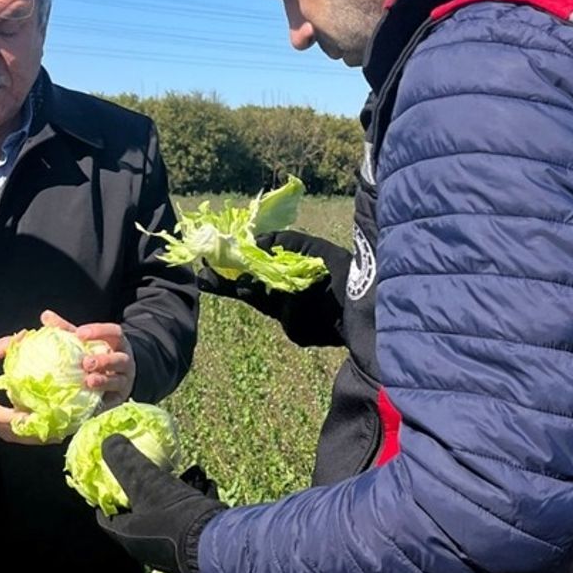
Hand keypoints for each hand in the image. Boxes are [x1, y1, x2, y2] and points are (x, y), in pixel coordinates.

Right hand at [0, 336, 43, 444]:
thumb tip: (24, 335)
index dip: (20, 420)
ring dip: (27, 438)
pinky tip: (33, 429)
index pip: (1, 416)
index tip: (40, 419)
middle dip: (32, 435)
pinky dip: (17, 433)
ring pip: (6, 437)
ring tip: (51, 435)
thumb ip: (1, 347)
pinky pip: (1, 433)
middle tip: (56, 433)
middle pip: (9, 434)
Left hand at [40, 310, 133, 409]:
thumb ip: (67, 329)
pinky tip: (92, 403)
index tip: (79, 334)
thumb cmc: (95, 354)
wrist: (115, 377)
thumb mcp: (84, 341)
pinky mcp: (120, 398)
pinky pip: (113, 401)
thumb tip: (46, 315)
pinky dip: (103, 402)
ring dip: (104, 380)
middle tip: (86, 362)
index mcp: (117, 343)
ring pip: (118, 380)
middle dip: (104, 360)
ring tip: (89, 381)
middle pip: (119, 358)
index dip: (99, 331)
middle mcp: (125, 361)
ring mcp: (124, 380)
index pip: (114, 332)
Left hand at [96, 435, 226, 572]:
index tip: (105, 478)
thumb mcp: (145, 481)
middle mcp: (148, 545)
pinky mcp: (197, 542)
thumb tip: (109, 441)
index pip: (106, 517)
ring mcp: (173, 545)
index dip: (103, 497)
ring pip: (166, 512)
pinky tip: (204, 483)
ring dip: (171, 490)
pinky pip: (190, 517)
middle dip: (142, 489)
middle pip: (138, 512)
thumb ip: (125, 460)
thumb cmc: (175, 517)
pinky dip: (193, 499)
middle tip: (145, 469)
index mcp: (128, 536)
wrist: (221, 545)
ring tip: (181, 472)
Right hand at [197, 230, 350, 346]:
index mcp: (282, 278)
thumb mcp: (312, 247)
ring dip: (262, 292)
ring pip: (266, 303)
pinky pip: (290, 316)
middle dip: (226, 285)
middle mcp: (282, 298)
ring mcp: (289, 317)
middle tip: (204, 278)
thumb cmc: (340, 269)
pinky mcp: (298, 331)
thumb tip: (255, 241)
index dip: (229, 272)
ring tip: (267, 284)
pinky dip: (300, 307)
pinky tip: (313, 303)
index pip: (249, 275)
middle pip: (247, 293)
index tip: (207, 267)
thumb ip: (283, 241)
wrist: (368, 299)